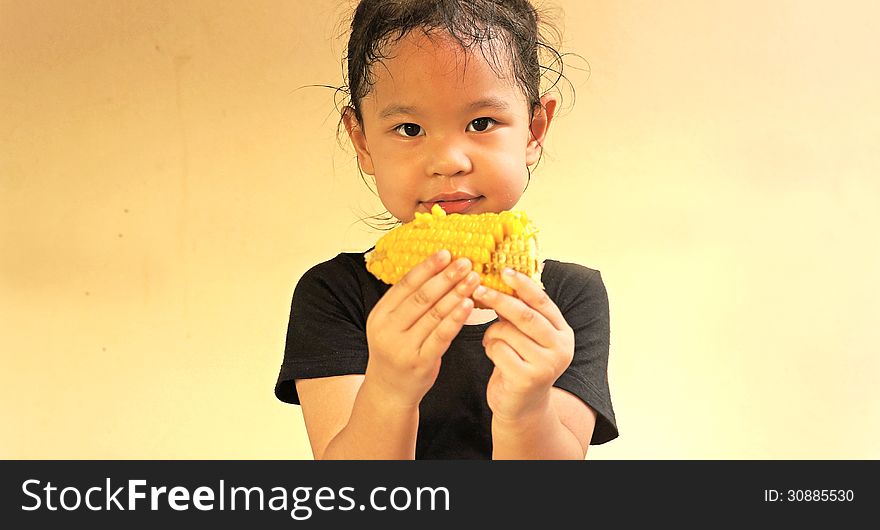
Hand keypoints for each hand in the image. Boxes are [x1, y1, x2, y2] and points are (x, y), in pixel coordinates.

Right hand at [365, 250, 479, 407]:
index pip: (405, 285)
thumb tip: (436, 269)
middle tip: (465, 262)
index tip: (446, 253)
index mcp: (380, 314)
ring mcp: (403, 347)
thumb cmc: (397, 351)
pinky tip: (468, 304)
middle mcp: (388, 329)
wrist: (389, 390)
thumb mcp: (391, 324)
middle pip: (421, 297)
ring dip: (455, 293)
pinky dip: (455, 318)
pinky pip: (441, 336)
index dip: (427, 267)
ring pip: (433, 314)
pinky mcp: (420, 362)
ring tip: (472, 279)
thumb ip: (407, 302)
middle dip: (445, 277)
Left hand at [473, 268, 574, 421]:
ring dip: (491, 332)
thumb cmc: (520, 363)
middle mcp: (561, 348)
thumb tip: (502, 277)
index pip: (543, 301)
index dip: (523, 284)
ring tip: (491, 341)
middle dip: (499, 299)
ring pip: (507, 332)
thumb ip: (522, 313)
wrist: (522, 406)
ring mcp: (546, 365)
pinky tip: (494, 356)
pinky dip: (490, 349)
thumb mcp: (527, 336)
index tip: (503, 270)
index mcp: (563, 332)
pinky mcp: (528, 379)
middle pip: (525, 315)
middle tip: (479, 289)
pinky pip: (499, 350)